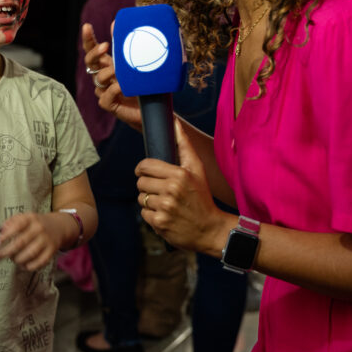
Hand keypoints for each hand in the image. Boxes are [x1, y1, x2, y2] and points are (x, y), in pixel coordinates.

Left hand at [0, 212, 67, 270]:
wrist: (59, 226)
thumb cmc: (35, 223)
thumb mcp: (24, 217)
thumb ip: (11, 222)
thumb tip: (0, 230)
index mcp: (31, 218)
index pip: (17, 226)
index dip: (5, 236)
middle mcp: (39, 228)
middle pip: (21, 242)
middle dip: (7, 251)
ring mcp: (47, 240)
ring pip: (30, 253)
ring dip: (18, 259)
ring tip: (12, 260)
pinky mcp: (52, 250)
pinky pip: (40, 262)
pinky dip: (30, 266)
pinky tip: (23, 265)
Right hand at [81, 22, 141, 129]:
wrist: (155, 107)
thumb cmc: (147, 83)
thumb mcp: (139, 63)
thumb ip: (128, 46)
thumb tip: (117, 24)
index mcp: (109, 64)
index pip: (93, 50)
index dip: (88, 39)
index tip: (87, 26)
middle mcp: (104, 77)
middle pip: (90, 62)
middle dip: (94, 53)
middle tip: (105, 46)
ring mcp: (105, 91)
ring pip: (98, 79)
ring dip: (108, 72)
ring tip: (120, 71)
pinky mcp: (108, 104)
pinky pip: (105, 96)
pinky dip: (114, 90)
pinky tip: (123, 87)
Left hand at [135, 121, 231, 252]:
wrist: (210, 229)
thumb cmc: (202, 197)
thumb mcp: (197, 169)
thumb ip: (184, 145)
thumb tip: (175, 122)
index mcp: (179, 174)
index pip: (145, 166)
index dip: (143, 169)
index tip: (146, 173)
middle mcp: (171, 190)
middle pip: (140, 182)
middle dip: (148, 186)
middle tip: (160, 191)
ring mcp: (165, 207)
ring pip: (141, 198)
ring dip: (149, 201)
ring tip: (165, 204)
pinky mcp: (159, 223)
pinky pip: (144, 214)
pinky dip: (152, 215)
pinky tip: (165, 215)